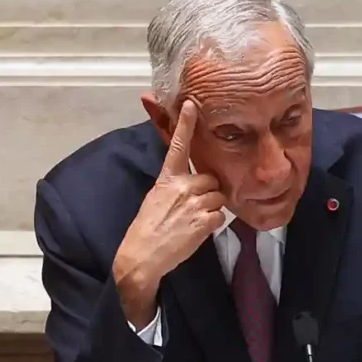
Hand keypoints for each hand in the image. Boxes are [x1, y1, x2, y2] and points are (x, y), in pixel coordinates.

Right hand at [113, 100, 225, 326]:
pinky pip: (219, 216)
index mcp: (166, 179)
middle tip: (194, 207)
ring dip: (212, 208)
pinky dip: (212, 224)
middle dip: (208, 192)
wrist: (142, 257)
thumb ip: (174, 186)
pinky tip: (197, 231)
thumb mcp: (155, 198)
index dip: (185, 125)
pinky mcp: (204, 221)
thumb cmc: (148, 229)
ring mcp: (194, 204)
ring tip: (194, 221)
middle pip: (211, 179)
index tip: (192, 105)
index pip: (177, 146)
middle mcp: (181, 187)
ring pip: (218, 197)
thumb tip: (194, 184)